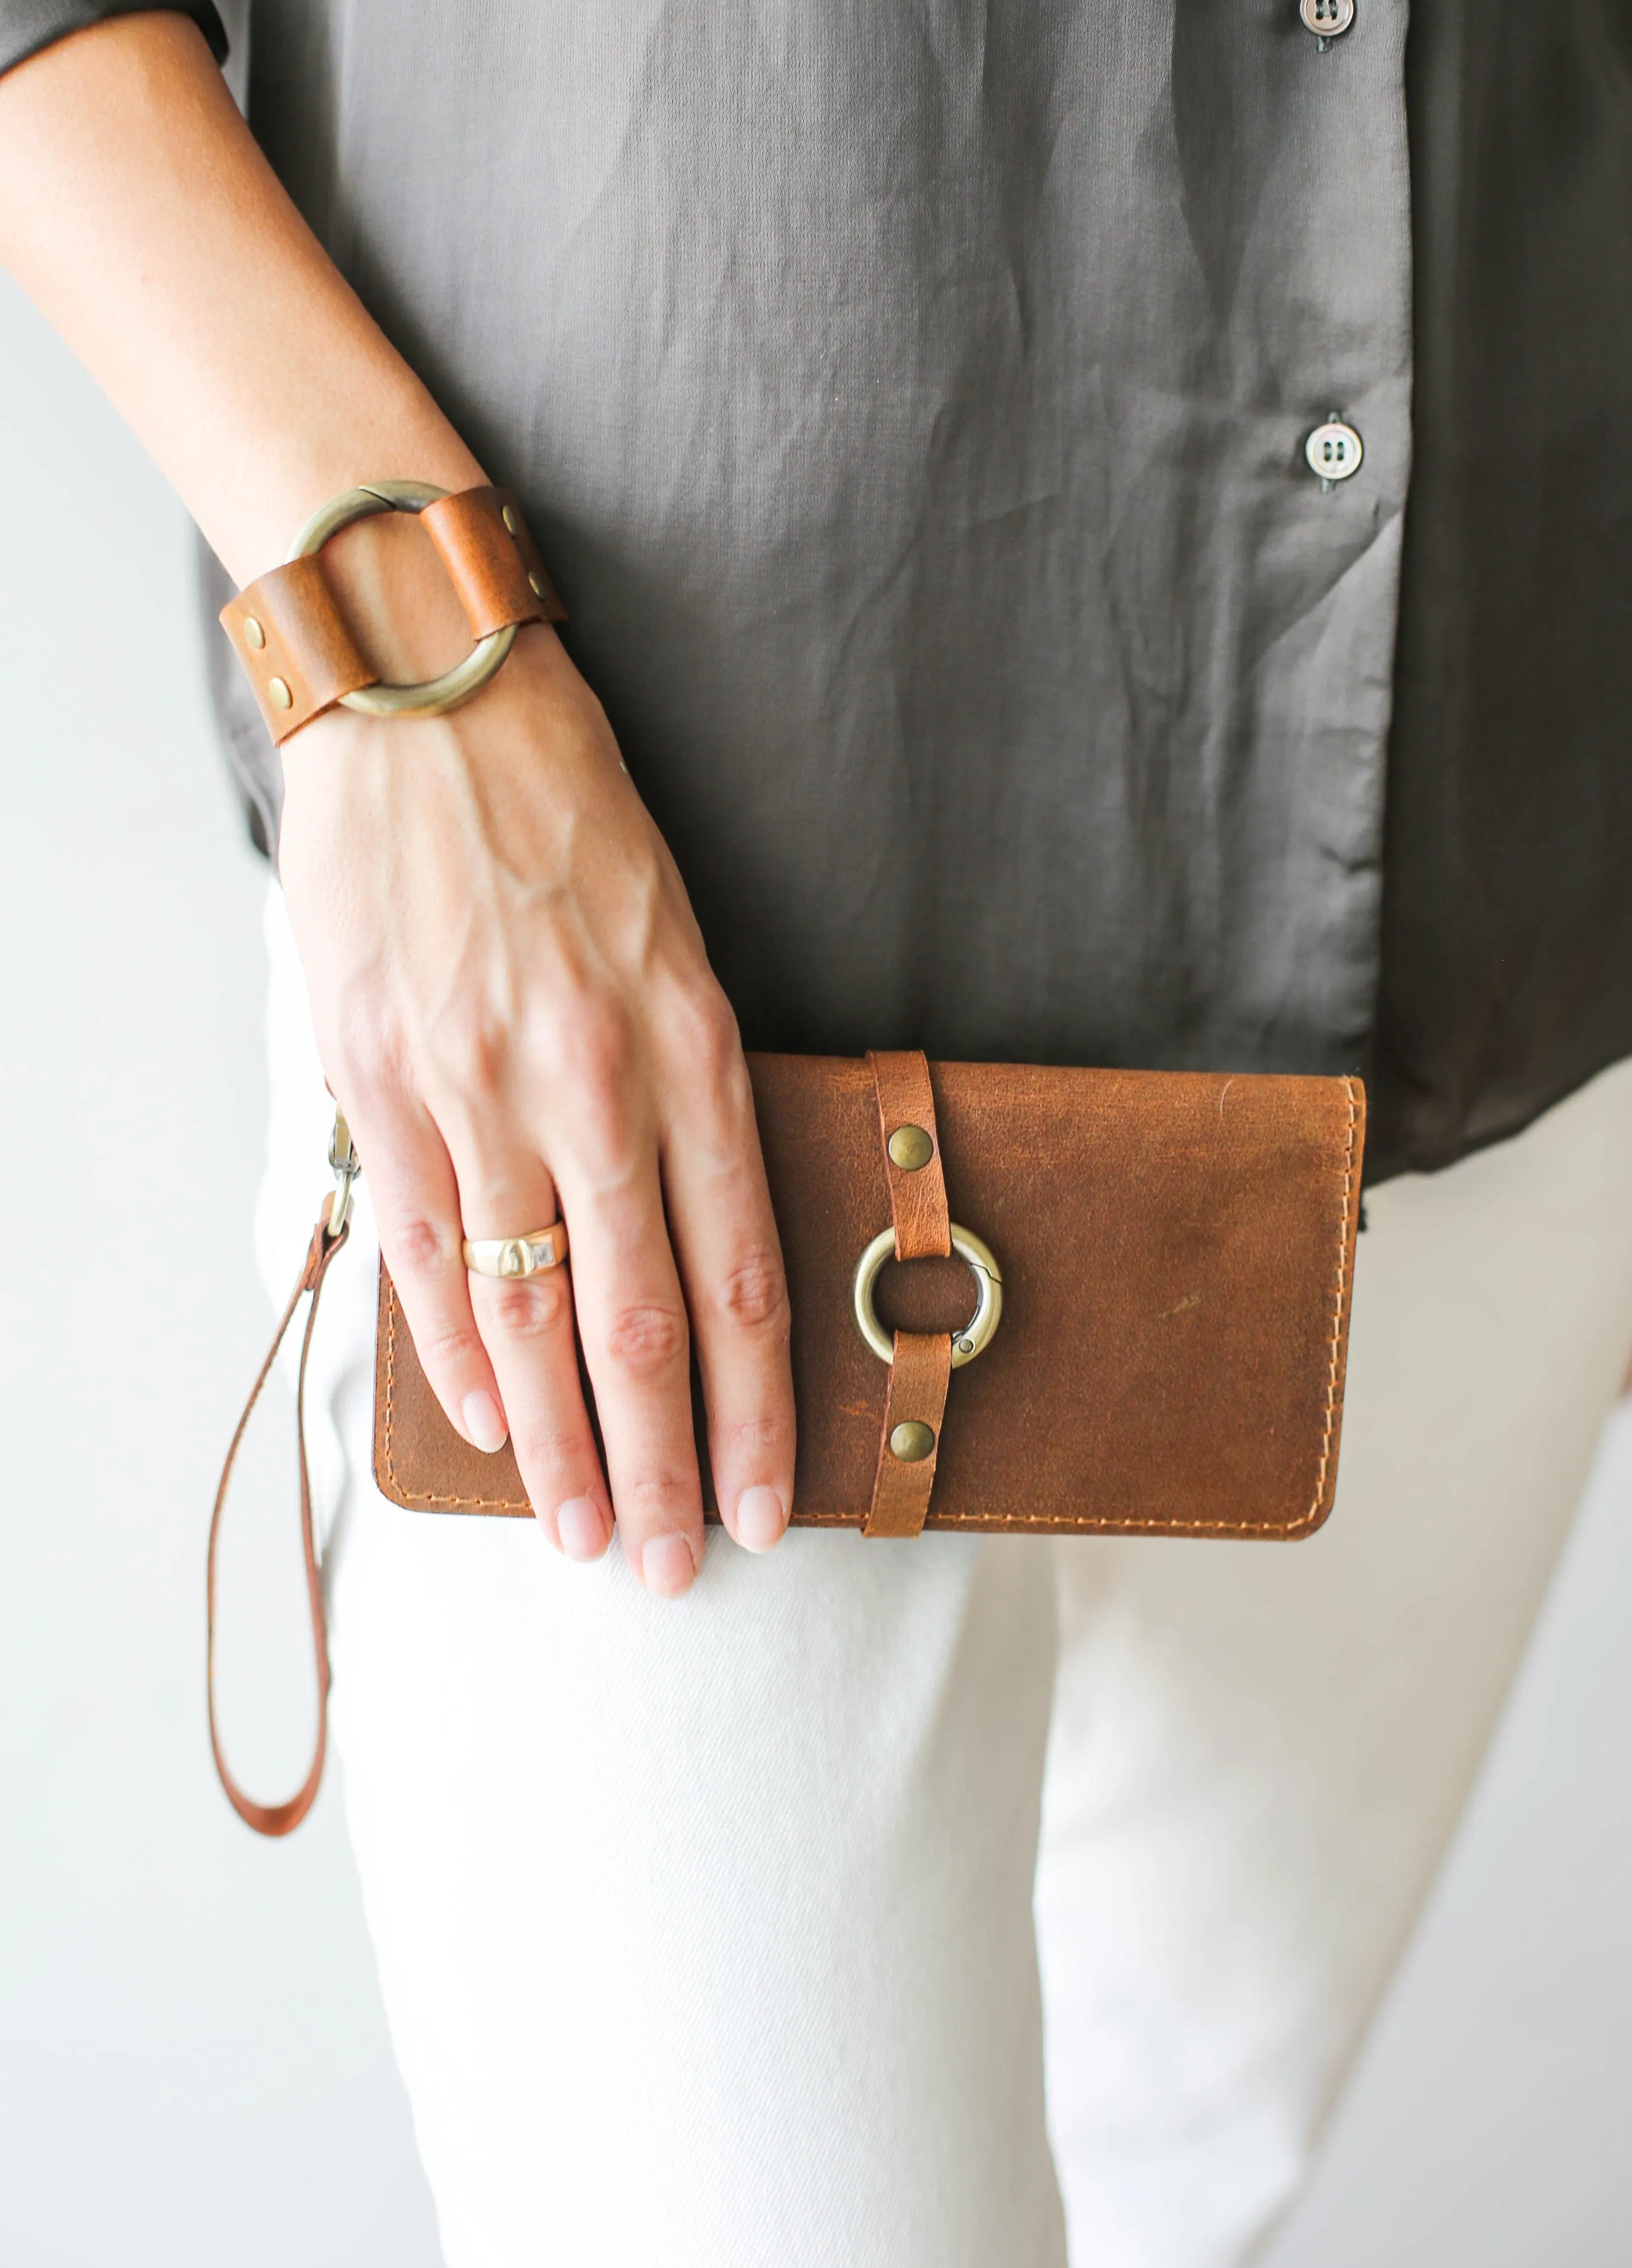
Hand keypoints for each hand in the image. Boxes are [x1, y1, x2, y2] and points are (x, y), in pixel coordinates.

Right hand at [277, 529, 793, 1595]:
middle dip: (660, 1465)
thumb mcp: (675, 943)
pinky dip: (455, 1350)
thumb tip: (687, 1246)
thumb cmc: (574, 823)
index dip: (754, 1412)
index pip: (738, 1276)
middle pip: (636, 1325)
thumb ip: (679, 1094)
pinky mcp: (377, 1079)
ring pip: (524, 1312)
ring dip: (557, 1442)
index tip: (769, 1507)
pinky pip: (419, 1249)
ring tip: (583, 1534)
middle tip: (673, 1567)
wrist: (433, 700)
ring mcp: (475, 1088)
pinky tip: (490, 1423)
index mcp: (692, 1048)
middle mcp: (591, 1084)